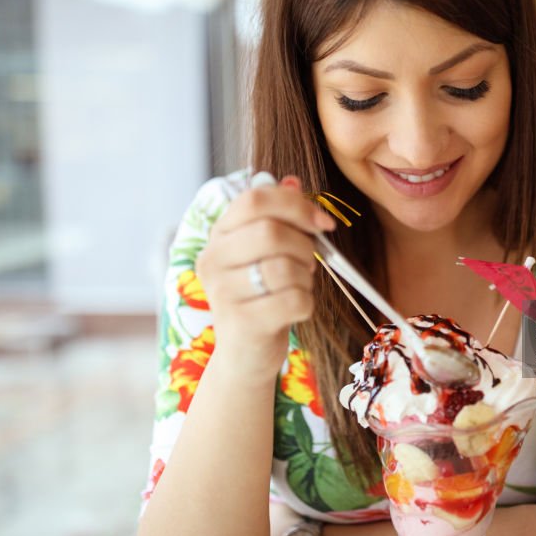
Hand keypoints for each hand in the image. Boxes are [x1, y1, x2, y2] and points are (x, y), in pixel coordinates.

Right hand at [194, 175, 336, 378]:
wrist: (245, 354)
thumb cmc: (263, 295)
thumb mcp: (269, 252)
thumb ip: (279, 216)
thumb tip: (292, 181)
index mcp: (219, 234)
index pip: (254, 199)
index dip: (296, 205)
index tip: (323, 223)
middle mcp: (212, 260)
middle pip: (271, 231)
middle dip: (304, 245)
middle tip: (308, 261)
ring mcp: (222, 292)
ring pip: (284, 267)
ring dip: (305, 277)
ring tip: (297, 286)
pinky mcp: (241, 322)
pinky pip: (293, 300)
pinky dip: (305, 303)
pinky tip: (294, 308)